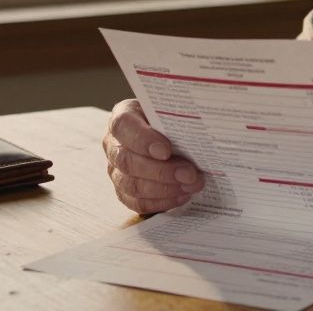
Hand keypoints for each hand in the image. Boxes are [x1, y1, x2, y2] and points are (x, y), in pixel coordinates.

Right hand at [102, 99, 203, 213]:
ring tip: (191, 186)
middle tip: (190, 174)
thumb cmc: (167, 117)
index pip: (123, 126)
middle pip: (128, 162)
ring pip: (132, 186)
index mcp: (122, 116)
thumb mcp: (169, 109)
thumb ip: (176, 116)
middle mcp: (114, 144)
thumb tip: (198, 128)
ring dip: (165, 189)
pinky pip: (138, 202)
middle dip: (161, 171)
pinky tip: (182, 196)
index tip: (166, 151)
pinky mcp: (124, 191)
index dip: (143, 140)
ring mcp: (116, 170)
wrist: (164, 130)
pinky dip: (162, 202)